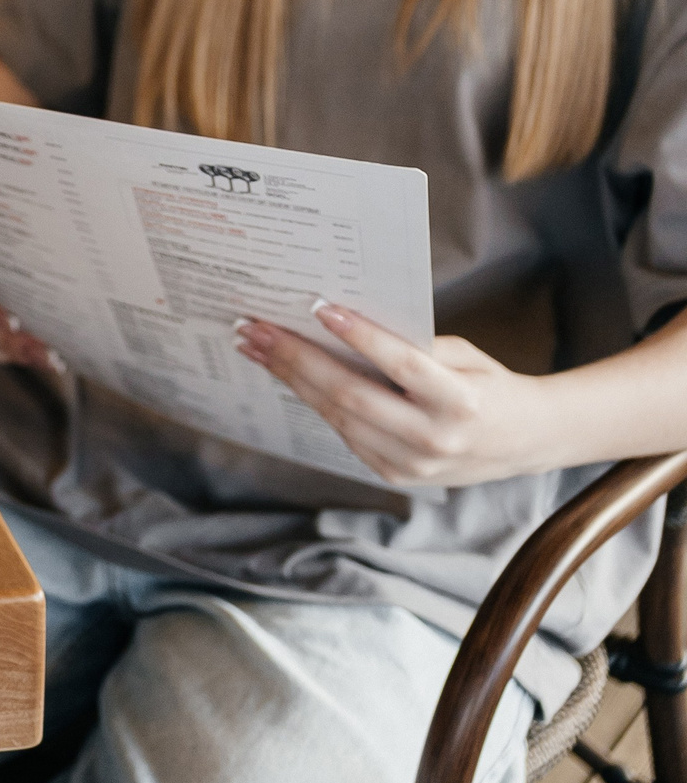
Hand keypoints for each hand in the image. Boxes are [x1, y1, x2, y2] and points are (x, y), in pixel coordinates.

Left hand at [235, 304, 560, 487]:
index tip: (319, 307)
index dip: (361, 337)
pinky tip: (288, 374)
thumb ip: (414, 346)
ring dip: (291, 379)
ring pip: (339, 417)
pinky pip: (346, 433)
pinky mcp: (397, 475)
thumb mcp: (466, 356)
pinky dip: (315, 401)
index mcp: (462, 404)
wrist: (526, 441)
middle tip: (255, 329)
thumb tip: (345, 324)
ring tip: (256, 347)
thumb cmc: (490, 385)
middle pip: (352, 395)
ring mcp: (414, 465)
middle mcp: (436, 440)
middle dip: (297, 359)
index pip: (402, 366)